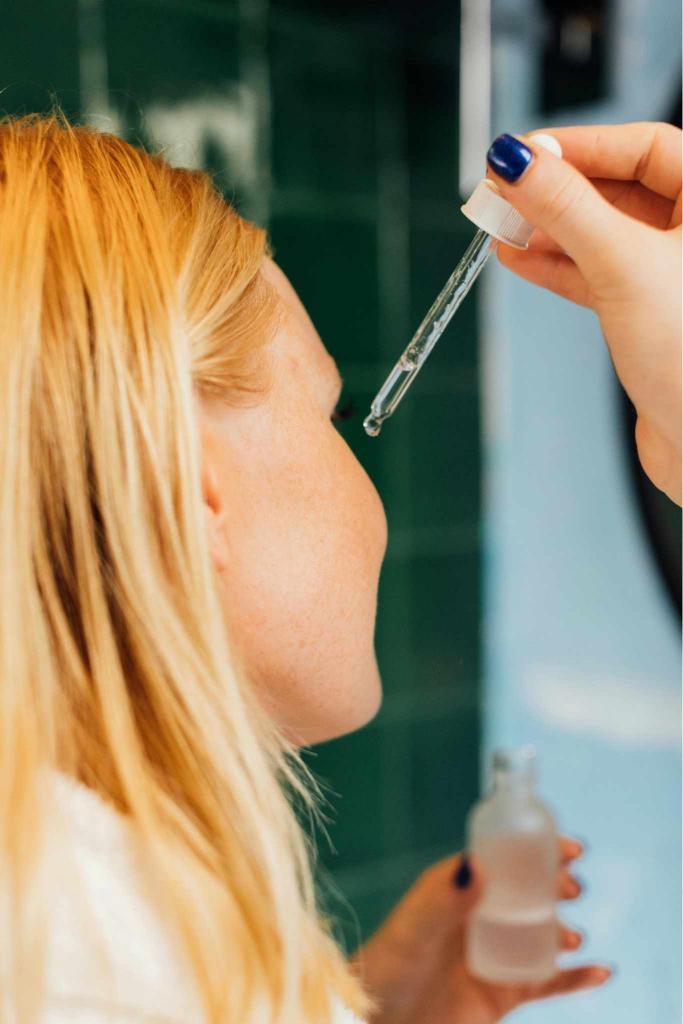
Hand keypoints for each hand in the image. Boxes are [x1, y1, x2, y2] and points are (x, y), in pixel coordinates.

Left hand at [348, 837, 611, 1023]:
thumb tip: (475, 862)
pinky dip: (576, 977)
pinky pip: (547, 981)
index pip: (502, 858)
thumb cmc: (387, 971)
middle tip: (572, 887)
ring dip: (564, 928)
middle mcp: (477, 916)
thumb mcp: (413, 930)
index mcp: (455, 889)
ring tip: (569, 936)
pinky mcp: (503, 992)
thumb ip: (443, 899)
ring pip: (541, 932)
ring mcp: (493, 952)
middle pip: (527, 890)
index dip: (537, 848)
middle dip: (556, 883)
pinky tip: (602, 971)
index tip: (569, 846)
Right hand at [486, 122, 681, 505]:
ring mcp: (671, 276)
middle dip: (558, 191)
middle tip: (502, 191)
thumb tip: (515, 160)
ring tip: (500, 227)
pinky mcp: (650, 316)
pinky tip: (520, 260)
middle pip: (619, 188)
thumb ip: (567, 208)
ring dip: (550, 230)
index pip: (644, 147)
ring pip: (604, 234)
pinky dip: (559, 268)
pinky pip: (599, 276)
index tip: (524, 154)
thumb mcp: (622, 266)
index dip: (582, 145)